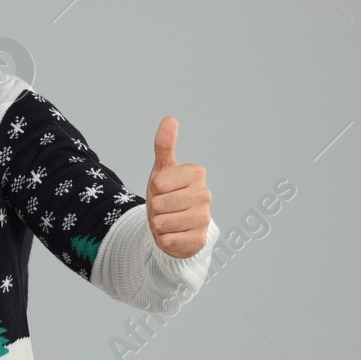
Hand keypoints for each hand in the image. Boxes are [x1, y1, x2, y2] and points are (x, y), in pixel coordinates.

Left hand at [145, 116, 210, 258]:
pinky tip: (173, 234)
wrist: (174, 226)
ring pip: (161, 223)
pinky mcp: (199, 240)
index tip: (164, 189)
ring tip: (168, 220)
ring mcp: (204, 219)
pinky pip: (167, 241)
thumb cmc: (167, 194)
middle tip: (165, 207)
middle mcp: (205, 195)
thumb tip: (169, 118)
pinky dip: (164, 240)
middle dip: (155, 208)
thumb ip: (164, 145)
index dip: (155, 189)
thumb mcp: (162, 169)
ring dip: (158, 224)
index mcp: (197, 174)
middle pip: (159, 204)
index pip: (158, 183)